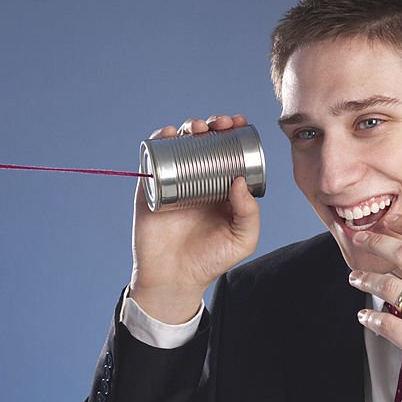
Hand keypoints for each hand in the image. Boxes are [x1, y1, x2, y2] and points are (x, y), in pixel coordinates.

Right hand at [129, 114, 260, 322]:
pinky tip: (170, 133)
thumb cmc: (211, 260)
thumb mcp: (242, 240)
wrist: (173, 278)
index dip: (234, 135)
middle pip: (206, 143)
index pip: (230, 153)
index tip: (238, 124)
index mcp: (223, 189)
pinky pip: (154, 158)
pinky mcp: (152, 186)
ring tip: (197, 128)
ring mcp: (174, 182)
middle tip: (219, 124)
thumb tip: (240, 180)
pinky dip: (159, 140)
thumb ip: (249, 214)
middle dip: (213, 126)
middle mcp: (199, 181)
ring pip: (181, 145)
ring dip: (188, 127)